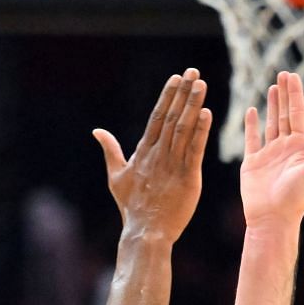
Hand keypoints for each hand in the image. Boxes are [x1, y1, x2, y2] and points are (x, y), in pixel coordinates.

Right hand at [97, 69, 212, 243]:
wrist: (145, 232)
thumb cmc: (132, 207)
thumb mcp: (116, 176)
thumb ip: (110, 151)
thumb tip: (97, 131)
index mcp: (144, 152)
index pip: (157, 117)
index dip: (168, 96)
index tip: (177, 78)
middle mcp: (159, 154)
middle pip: (172, 117)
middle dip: (183, 93)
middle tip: (194, 72)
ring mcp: (173, 165)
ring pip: (184, 129)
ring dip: (193, 105)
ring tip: (201, 85)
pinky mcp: (188, 179)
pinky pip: (195, 151)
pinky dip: (200, 132)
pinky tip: (206, 114)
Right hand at [240, 71, 303, 229]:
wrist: (273, 218)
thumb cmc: (297, 197)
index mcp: (301, 148)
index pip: (298, 114)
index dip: (296, 94)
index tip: (293, 76)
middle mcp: (286, 148)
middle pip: (285, 114)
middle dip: (285, 94)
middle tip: (283, 74)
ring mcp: (269, 154)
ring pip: (270, 123)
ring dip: (272, 105)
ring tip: (272, 87)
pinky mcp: (252, 162)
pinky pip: (251, 139)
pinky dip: (251, 124)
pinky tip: (253, 111)